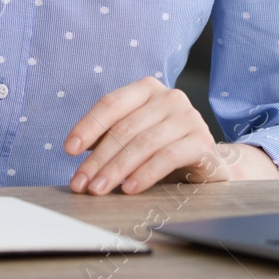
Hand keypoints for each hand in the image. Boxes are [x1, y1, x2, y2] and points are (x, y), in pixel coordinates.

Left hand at [64, 76, 278, 194]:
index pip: (111, 104)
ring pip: (143, 143)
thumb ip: (110, 138)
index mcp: (147, 89)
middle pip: (124, 128)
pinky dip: (145, 174)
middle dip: (98, 158)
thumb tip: (77, 150)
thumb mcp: (134, 139)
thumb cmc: (163, 149)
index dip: (88, 126)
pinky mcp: (202, 141)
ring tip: (98, 189)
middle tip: (80, 183)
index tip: (69, 150)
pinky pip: (168, 157)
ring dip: (116, 169)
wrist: (209, 164)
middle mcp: (170, 97)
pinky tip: (129, 189)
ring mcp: (189, 117)